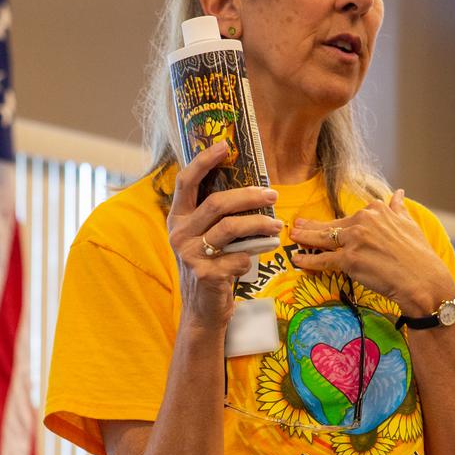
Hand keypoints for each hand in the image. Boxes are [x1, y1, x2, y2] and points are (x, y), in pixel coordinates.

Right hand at [168, 141, 281, 329]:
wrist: (203, 310)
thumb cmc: (210, 266)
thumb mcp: (204, 237)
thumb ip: (216, 215)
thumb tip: (248, 186)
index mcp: (177, 219)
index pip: (186, 182)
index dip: (204, 161)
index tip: (224, 145)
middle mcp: (179, 234)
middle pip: (218, 203)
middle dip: (250, 196)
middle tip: (272, 195)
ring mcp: (190, 255)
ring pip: (231, 228)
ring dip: (260, 225)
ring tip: (277, 225)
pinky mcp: (206, 275)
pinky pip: (239, 258)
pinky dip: (254, 256)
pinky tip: (259, 257)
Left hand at [291, 189, 454, 316]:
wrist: (422, 280)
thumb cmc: (419, 256)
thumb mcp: (409, 225)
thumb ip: (397, 209)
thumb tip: (398, 194)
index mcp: (377, 210)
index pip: (349, 217)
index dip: (335, 223)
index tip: (324, 223)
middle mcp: (364, 221)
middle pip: (332, 225)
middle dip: (311, 226)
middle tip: (297, 225)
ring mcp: (355, 240)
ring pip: (323, 239)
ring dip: (305, 238)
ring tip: (293, 237)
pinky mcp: (349, 260)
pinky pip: (323, 259)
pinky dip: (308, 260)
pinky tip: (297, 260)